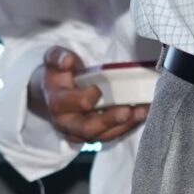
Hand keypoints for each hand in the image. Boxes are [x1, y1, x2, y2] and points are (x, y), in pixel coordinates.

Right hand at [29, 44, 147, 143]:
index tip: (100, 87)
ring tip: (142, 112)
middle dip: (110, 120)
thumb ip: (57, 57)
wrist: (51, 93)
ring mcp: (79, 134)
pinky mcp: (92, 136)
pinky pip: (111, 135)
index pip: (75, 104)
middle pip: (88, 128)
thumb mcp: (52, 60)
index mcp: (57, 103)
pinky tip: (141, 114)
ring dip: (125, 125)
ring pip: (103, 136)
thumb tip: (68, 60)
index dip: (89, 97)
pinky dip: (127, 126)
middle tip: (128, 110)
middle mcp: (66, 123)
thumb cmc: (57, 74)